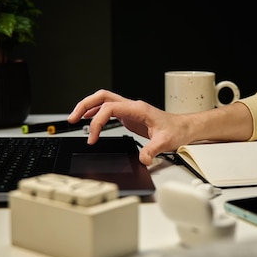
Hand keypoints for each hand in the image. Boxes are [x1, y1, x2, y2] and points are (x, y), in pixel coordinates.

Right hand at [68, 89, 192, 165]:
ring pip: (103, 101)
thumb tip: (142, 159)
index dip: (97, 122)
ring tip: (75, 118)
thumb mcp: (166, 142)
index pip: (109, 108)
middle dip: (84, 105)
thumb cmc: (177, 130)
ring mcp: (130, 110)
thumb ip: (152, 150)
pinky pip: (108, 110)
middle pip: (102, 97)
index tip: (92, 138)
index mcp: (138, 109)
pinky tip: (90, 121)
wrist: (184, 127)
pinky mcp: (129, 116)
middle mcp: (132, 106)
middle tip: (72, 118)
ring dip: (88, 107)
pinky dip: (96, 113)